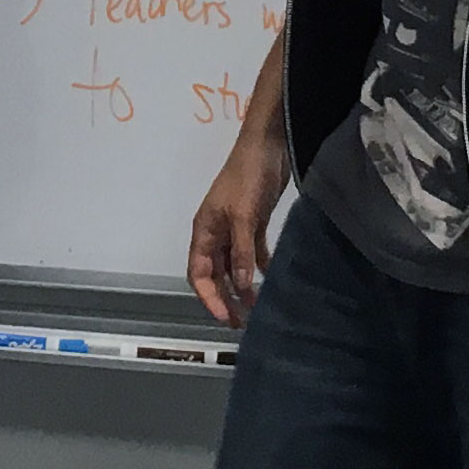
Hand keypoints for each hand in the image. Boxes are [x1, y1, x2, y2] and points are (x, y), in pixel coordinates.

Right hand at [187, 130, 289, 326]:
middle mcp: (216, 232)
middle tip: (241, 321)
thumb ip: (241, 251)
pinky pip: (252, 252)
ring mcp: (234, 228)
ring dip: (242, 285)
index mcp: (204, 230)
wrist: (266, 146)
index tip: (225, 316)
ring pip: (234, 266)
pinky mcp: (253, 222)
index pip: (198, 273)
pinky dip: (258, 267)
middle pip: (215, 274)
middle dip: (225, 298)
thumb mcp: (242, 216)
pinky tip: (270, 280)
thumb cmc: (247, 177)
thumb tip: (240, 285)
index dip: (208, 297)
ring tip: (257, 307)